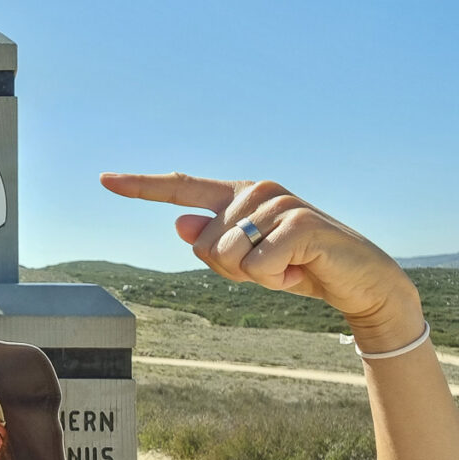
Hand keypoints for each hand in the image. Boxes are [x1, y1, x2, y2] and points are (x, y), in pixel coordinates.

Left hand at [100, 172, 422, 345]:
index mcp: (236, 196)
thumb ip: (213, 244)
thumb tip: (180, 223)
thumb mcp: (246, 264)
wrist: (355, 280)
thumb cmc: (294, 267)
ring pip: (227, 256)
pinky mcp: (299, 221)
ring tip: (286, 267)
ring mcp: (278, 202)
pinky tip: (300, 270)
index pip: (181, 188)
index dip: (141, 186)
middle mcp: (254, 191)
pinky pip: (257, 266)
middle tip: (270, 267)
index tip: (104, 178)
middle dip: (232, 271)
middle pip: (204, 245)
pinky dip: (275, 281)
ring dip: (256, 277)